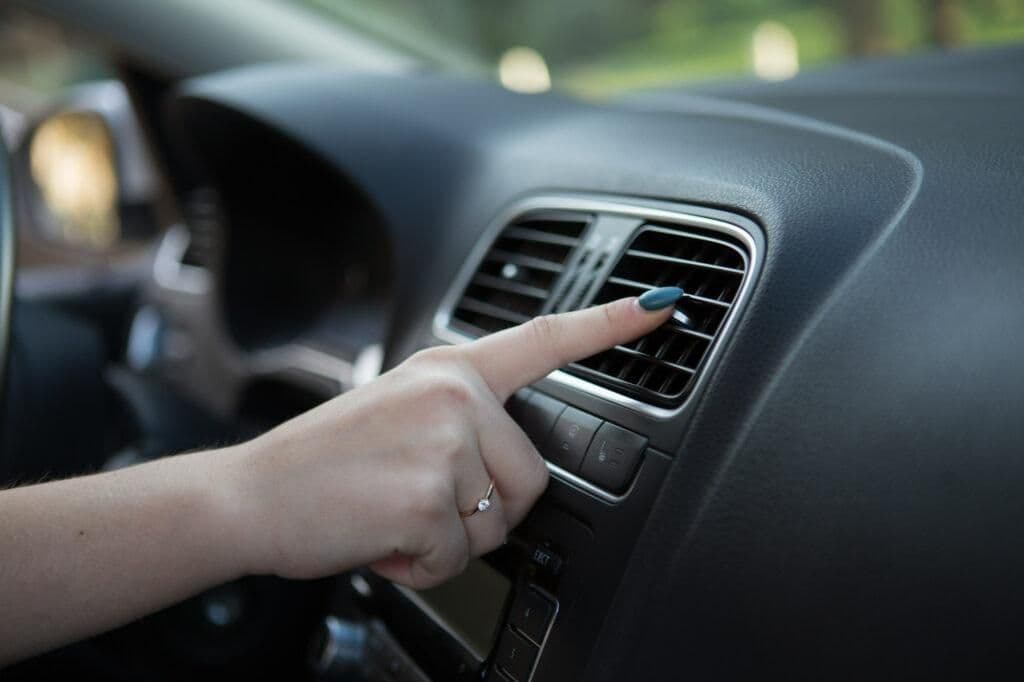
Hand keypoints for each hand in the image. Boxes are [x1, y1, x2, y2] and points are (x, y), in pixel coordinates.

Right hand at [225, 294, 677, 588]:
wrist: (250, 496)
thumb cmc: (323, 463)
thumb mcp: (396, 412)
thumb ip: (459, 418)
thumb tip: (504, 459)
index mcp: (449, 370)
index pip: (544, 338)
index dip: (610, 325)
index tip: (659, 308)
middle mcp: (454, 396)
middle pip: (532, 477)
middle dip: (485, 509)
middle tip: (417, 500)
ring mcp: (443, 443)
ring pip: (498, 523)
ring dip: (449, 538)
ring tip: (392, 514)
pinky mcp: (428, 496)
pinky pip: (458, 558)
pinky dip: (422, 564)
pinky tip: (381, 537)